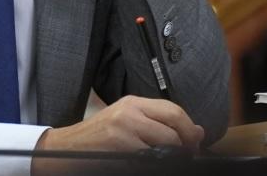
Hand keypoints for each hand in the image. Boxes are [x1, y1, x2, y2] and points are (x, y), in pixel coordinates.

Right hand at [36, 95, 203, 151]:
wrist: (67, 148)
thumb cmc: (98, 138)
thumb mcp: (126, 121)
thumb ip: (158, 123)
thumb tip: (198, 131)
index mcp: (132, 103)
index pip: (173, 110)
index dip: (189, 129)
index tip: (193, 144)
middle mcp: (129, 113)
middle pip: (174, 126)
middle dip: (187, 145)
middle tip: (187, 156)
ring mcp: (125, 131)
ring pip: (167, 144)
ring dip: (174, 157)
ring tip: (165, 160)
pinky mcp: (121, 149)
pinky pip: (152, 158)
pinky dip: (156, 163)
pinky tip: (147, 163)